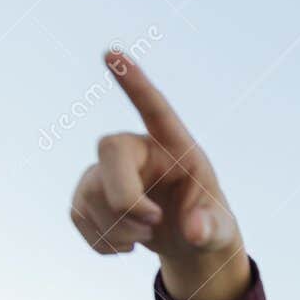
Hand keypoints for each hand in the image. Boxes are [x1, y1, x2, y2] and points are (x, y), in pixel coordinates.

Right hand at [69, 51, 249, 299]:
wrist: (186, 243)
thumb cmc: (207, 224)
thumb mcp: (220, 231)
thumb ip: (212, 229)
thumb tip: (195, 231)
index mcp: (174, 147)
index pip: (154, 109)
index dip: (134, 83)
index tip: (112, 55)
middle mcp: (136, 150)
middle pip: (109, 153)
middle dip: (124, 199)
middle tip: (151, 225)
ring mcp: (107, 170)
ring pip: (91, 194)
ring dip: (117, 229)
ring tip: (146, 237)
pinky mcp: (87, 195)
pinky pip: (79, 215)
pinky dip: (102, 241)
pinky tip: (125, 245)